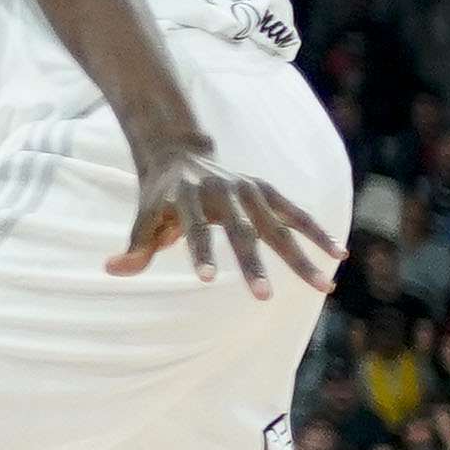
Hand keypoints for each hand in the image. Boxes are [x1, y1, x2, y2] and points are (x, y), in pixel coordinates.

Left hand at [110, 142, 335, 295]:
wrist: (178, 153)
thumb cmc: (159, 196)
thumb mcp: (143, 218)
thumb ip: (135, 247)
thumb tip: (112, 270)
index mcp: (186, 198)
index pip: (193, 230)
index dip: (199, 253)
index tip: (207, 280)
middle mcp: (220, 191)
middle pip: (240, 231)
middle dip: (252, 264)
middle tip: (263, 297)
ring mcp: (247, 189)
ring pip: (277, 226)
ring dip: (300, 256)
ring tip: (324, 287)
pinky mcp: (265, 189)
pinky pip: (295, 212)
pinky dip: (316, 232)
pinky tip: (337, 255)